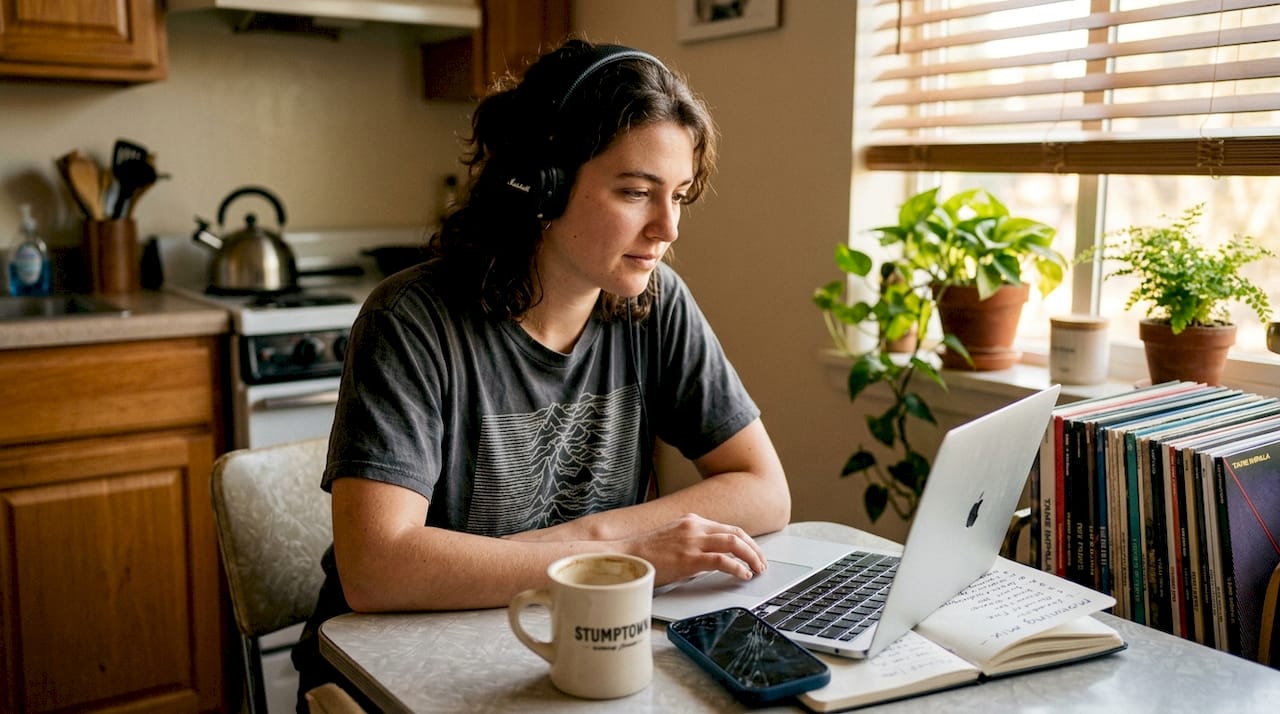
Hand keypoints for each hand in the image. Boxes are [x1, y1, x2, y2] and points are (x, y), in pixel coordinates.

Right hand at [619, 513, 766, 586]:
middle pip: (736, 533)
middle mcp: (694, 527)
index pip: (727, 528)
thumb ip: (691, 544)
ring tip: (757, 569)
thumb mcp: (672, 541)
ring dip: (751, 557)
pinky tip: (743, 575)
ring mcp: (692, 541)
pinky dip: (738, 567)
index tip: (753, 553)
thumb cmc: (644, 554)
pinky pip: (722, 560)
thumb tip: (710, 559)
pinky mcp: (689, 558)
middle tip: (762, 563)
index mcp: (691, 521)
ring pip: (734, 543)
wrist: (623, 556)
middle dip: (754, 549)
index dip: (745, 541)